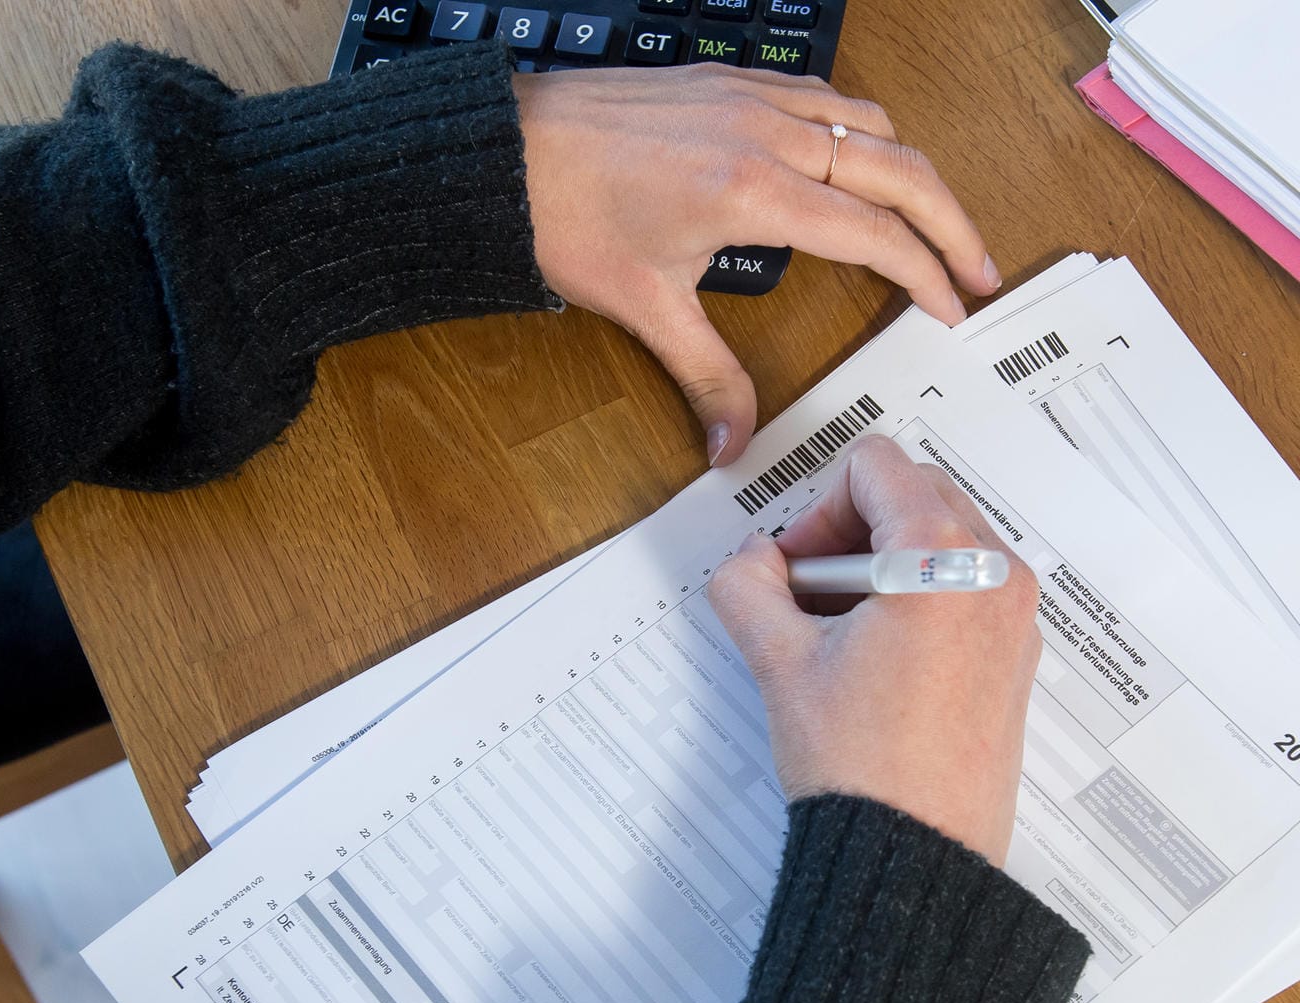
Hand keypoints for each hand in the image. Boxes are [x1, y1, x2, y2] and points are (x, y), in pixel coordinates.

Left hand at [515, 67, 1000, 465]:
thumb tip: (730, 439)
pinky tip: (859, 158)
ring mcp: (752, 97)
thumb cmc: (562, 213)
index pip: (876, 234)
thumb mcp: (643, 305)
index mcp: (757, 191)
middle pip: (900, 169)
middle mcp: (768, 132)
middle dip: (951, 222)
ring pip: (871, 122)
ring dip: (915, 170)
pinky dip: (863, 129)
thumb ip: (704, 374)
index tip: (953, 306)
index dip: (928, 274)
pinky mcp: (729, 81)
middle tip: (980, 266)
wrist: (504, 148)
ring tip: (933, 218)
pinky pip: (825, 94)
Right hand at [705, 436, 1037, 863]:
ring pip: (935, 539)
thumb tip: (750, 562)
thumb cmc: (863, 768)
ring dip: (876, 565)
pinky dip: (910, 597)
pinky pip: (959, 585)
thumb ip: (747, 586)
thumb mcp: (780, 662)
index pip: (874, 466)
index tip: (795, 566)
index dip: (816, 507)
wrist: (915, 856)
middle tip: (806, 595)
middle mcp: (995, 576)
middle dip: (846, 533)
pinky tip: (869, 660)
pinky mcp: (1012, 653)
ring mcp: (1012, 616)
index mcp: (943, 559)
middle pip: (910, 493)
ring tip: (835, 636)